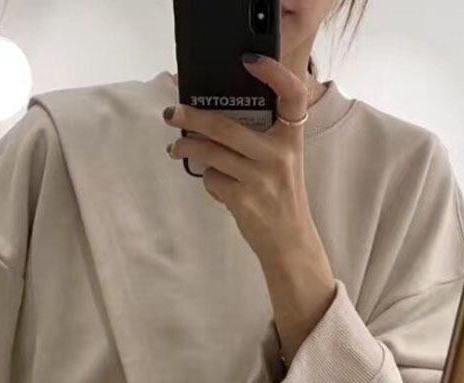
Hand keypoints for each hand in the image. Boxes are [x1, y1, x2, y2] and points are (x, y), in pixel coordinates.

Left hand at [162, 53, 324, 269]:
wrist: (289, 241)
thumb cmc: (280, 195)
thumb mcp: (281, 161)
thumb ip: (259, 138)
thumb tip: (211, 116)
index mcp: (292, 139)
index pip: (292, 95)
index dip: (274, 73)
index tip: (249, 60)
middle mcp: (279, 155)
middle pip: (226, 126)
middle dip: (191, 117)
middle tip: (171, 113)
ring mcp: (261, 177)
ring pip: (211, 152)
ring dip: (186, 147)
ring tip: (174, 148)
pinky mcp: (243, 199)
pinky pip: (212, 178)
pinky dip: (207, 179)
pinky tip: (213, 183)